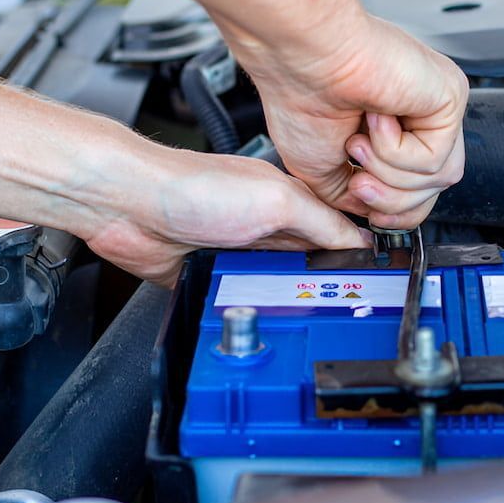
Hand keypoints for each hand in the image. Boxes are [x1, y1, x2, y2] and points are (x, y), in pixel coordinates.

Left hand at [77, 142, 367, 286]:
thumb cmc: (192, 187)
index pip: (335, 230)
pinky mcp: (207, 276)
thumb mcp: (276, 199)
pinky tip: (257, 315)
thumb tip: (362, 242)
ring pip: (275, 286)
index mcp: (286, 200)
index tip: (377, 280)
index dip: (357, 253)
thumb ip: (322, 221)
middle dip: (324, 284)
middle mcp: (263, 225)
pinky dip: (247, 308)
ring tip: (300, 314)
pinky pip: (237, 299)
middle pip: (308, 264)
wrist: (126, 206)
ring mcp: (235, 252)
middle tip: (343, 306)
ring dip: (284, 299)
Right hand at [230, 13, 468, 228]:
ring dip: (389, 175)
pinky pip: (435, 159)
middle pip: (431, 190)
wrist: (301, 58)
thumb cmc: (300, 97)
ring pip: (437, 179)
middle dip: (392, 201)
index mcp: (395, 126)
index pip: (419, 189)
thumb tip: (374, 218)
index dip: (395, 212)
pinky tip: (375, 119)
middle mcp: (420, 115)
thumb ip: (355, 195)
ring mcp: (437, 105)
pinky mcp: (450, 97)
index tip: (366, 209)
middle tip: (357, 182)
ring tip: (357, 144)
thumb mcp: (323, 170)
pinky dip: (396, 152)